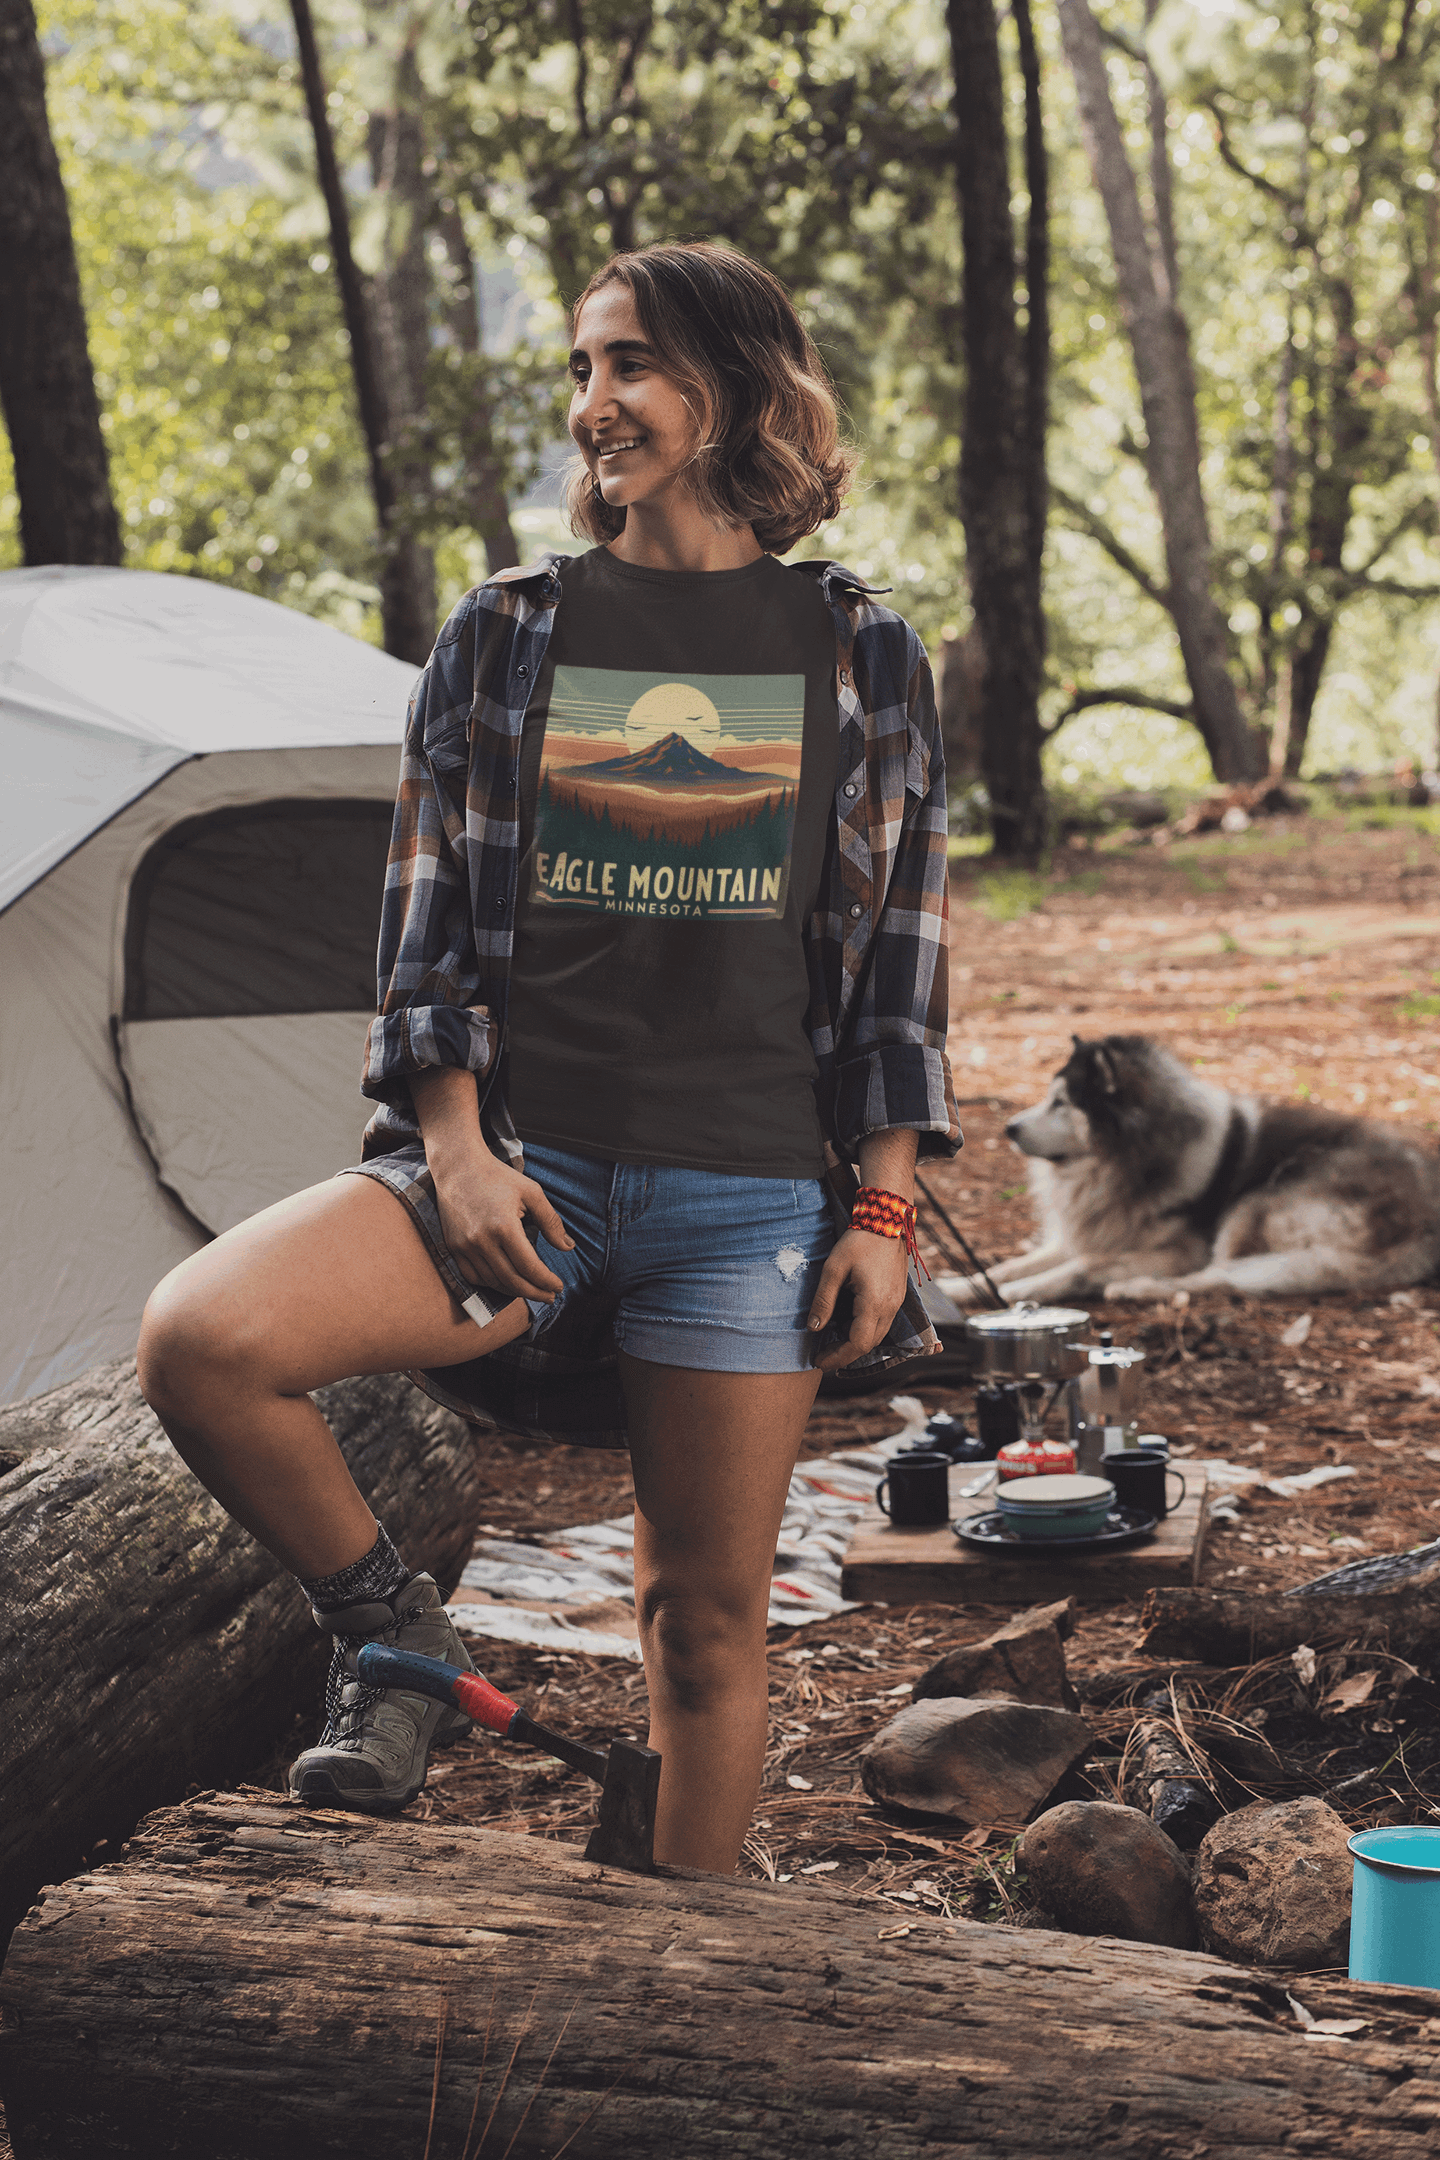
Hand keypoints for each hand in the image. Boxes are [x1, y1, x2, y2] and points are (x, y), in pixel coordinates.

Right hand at [432, 1152, 574, 1303]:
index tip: (558, 1286)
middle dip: (534, 1292)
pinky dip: (491, 1284)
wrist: (458, 1167)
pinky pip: (473, 1277)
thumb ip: (551, 1221)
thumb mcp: (532, 1192)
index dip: (546, 1281)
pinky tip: (506, 1282)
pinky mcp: (453, 1248)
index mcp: (504, 1226)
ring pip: (493, 1282)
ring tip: (531, 1290)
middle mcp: (481, 1240)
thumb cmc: (498, 1177)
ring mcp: (464, 1246)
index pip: (529, 1266)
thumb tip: (568, 1247)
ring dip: (515, 1291)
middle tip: (550, 1296)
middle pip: (512, 1280)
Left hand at [806, 1227, 910, 1371]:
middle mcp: (890, 1307)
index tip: (819, 1361)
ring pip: (877, 1335)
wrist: (887, 1221)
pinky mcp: (897, 1296)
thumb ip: (824, 1300)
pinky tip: (847, 1323)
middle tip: (822, 1355)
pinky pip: (882, 1322)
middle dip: (845, 1354)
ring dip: (855, 1342)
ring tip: (831, 1340)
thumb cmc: (858, 1242)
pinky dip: (864, 1329)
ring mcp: (896, 1302)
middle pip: (868, 1344)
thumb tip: (813, 1327)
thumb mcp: (834, 1269)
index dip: (838, 1357)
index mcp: (874, 1303)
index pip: (857, 1344)